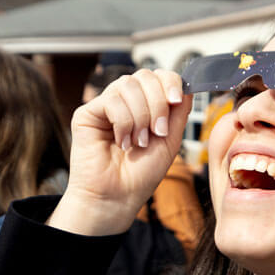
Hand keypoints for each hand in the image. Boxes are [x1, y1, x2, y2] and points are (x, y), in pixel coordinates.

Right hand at [50, 69, 190, 235]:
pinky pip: (111, 100)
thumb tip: (187, 85)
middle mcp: (125, 101)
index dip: (170, 82)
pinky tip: (122, 142)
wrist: (117, 198)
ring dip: (140, 116)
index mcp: (145, 105)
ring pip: (128, 85)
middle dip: (157, 103)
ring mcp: (105, 106)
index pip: (159, 76)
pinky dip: (123, 121)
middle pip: (145, 76)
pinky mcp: (87, 113)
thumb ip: (178, 112)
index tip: (176, 101)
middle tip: (158, 131)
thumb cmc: (141, 175)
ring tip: (139, 142)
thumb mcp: (170, 140)